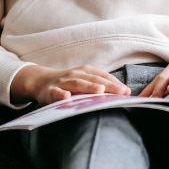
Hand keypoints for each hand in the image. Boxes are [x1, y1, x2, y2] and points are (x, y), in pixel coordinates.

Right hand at [11, 64, 130, 105]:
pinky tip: (66, 97)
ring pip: (77, 84)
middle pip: (94, 80)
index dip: (115, 83)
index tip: (127, 92)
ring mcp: (62, 82)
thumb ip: (100, 86)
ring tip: (99, 91)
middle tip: (121, 92)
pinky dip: (61, 94)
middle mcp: (75, 75)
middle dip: (108, 86)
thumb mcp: (84, 81)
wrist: (41, 81)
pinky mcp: (50, 91)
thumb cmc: (69, 84)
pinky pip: (55, 93)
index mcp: (85, 72)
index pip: (103, 77)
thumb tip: (124, 94)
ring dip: (88, 87)